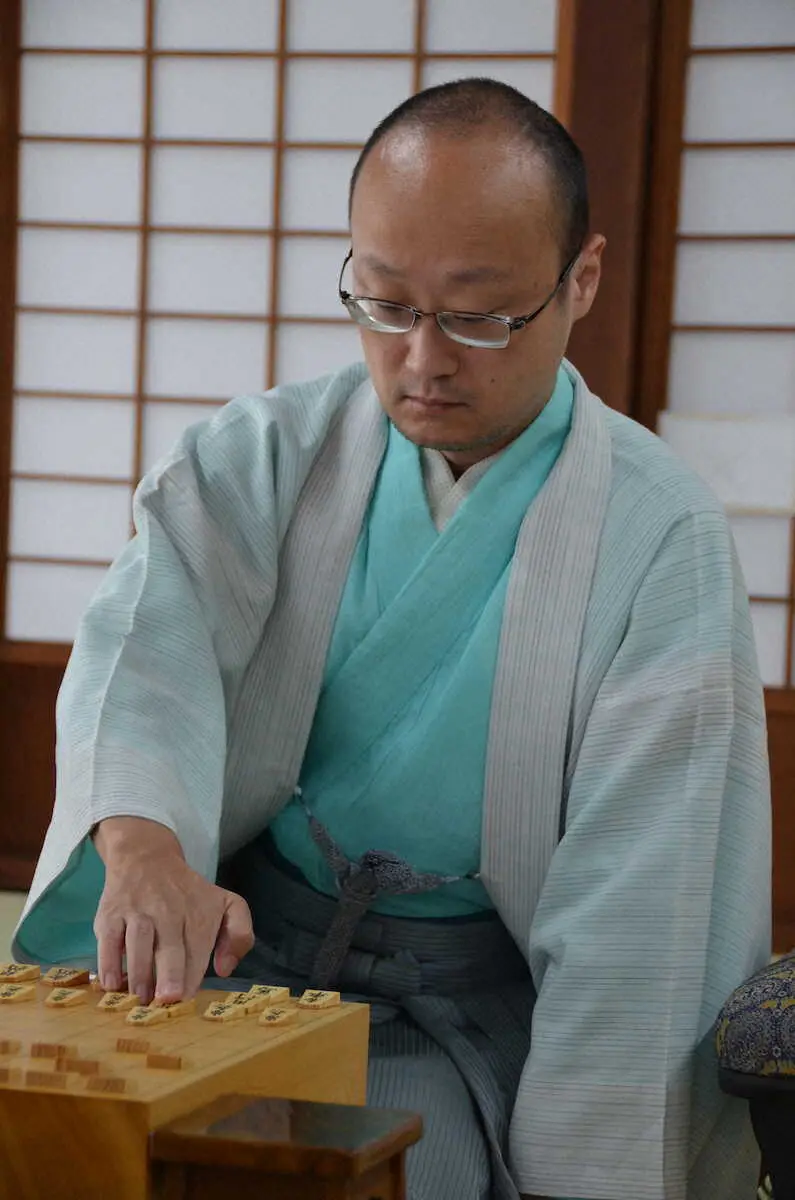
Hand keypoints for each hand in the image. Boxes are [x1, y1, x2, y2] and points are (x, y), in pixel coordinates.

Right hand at [93, 817, 253, 1004]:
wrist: (147, 857)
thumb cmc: (190, 894)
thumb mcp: (228, 903)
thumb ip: (240, 934)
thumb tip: (224, 969)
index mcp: (199, 916)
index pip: (197, 950)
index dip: (192, 976)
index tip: (187, 1000)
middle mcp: (168, 913)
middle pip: (169, 945)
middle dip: (169, 972)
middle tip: (167, 999)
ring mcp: (137, 913)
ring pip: (138, 942)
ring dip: (139, 972)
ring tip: (140, 999)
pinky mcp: (110, 914)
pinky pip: (107, 939)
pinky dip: (108, 961)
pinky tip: (110, 984)